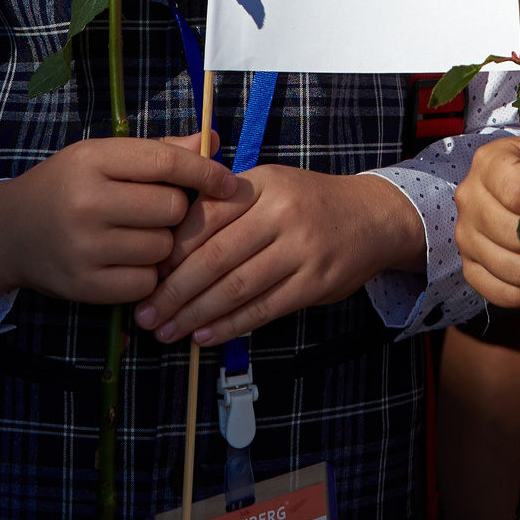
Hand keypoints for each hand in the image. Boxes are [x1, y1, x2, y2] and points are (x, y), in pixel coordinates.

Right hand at [0, 136, 236, 307]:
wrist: (11, 232)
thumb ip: (159, 150)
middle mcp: (87, 202)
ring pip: (164, 248)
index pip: (167, 162)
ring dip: (163, 245)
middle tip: (154, 212)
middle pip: (173, 209)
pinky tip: (126, 261)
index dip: (206, 172)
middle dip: (176, 212)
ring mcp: (84, 246)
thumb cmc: (68, 187)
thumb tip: (212, 141)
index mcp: (93, 159)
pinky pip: (147, 282)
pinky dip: (147, 275)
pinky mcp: (84, 285)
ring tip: (136, 236)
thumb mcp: (104, 156)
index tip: (229, 182)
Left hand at [138, 165, 423, 345]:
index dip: (172, 251)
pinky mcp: (315, 282)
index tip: (146, 275)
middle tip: (147, 314)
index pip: (205, 218)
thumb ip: (224, 206)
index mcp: (261, 183)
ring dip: (196, 314)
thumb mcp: (268, 185)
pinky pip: (265, 308)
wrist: (372, 217)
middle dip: (175, 290)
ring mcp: (302, 248)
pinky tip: (205, 336)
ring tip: (168, 331)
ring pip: (237, 286)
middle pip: (216, 256)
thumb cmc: (306, 203)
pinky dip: (231, 325)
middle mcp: (281, 212)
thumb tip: (167, 250)